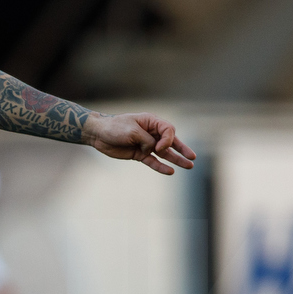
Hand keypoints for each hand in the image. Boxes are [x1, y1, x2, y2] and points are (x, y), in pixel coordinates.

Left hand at [81, 112, 195, 175]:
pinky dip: (161, 166)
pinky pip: (153, 161)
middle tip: (193, 157)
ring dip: (176, 159)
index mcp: (151, 122)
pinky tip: (171, 171)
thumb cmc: (115, 128)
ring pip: (165, 153)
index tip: (157, 147)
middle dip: (182, 149)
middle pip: (171, 141)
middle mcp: (151, 133)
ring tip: (190, 166)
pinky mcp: (139, 154)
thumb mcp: (132, 131)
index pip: (169, 130)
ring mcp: (146, 144)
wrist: (99, 134)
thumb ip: (146, 140)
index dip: (168, 140)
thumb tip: (154, 150)